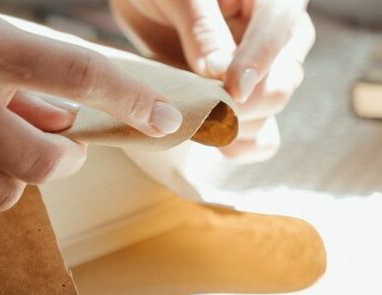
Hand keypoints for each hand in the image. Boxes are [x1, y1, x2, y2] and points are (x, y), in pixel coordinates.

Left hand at [111, 0, 314, 161]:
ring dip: (233, 126)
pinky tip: (215, 144)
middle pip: (281, 83)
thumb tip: (220, 72)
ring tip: (194, 123)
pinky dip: (240, 145)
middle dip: (240, 105)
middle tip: (198, 110)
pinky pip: (262, 135)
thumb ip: (201, 29)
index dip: (258, 62)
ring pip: (270, 112)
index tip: (232, 88)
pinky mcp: (244, 101)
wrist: (146, 3)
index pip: (279, 28)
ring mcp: (264, 72)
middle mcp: (278, 37)